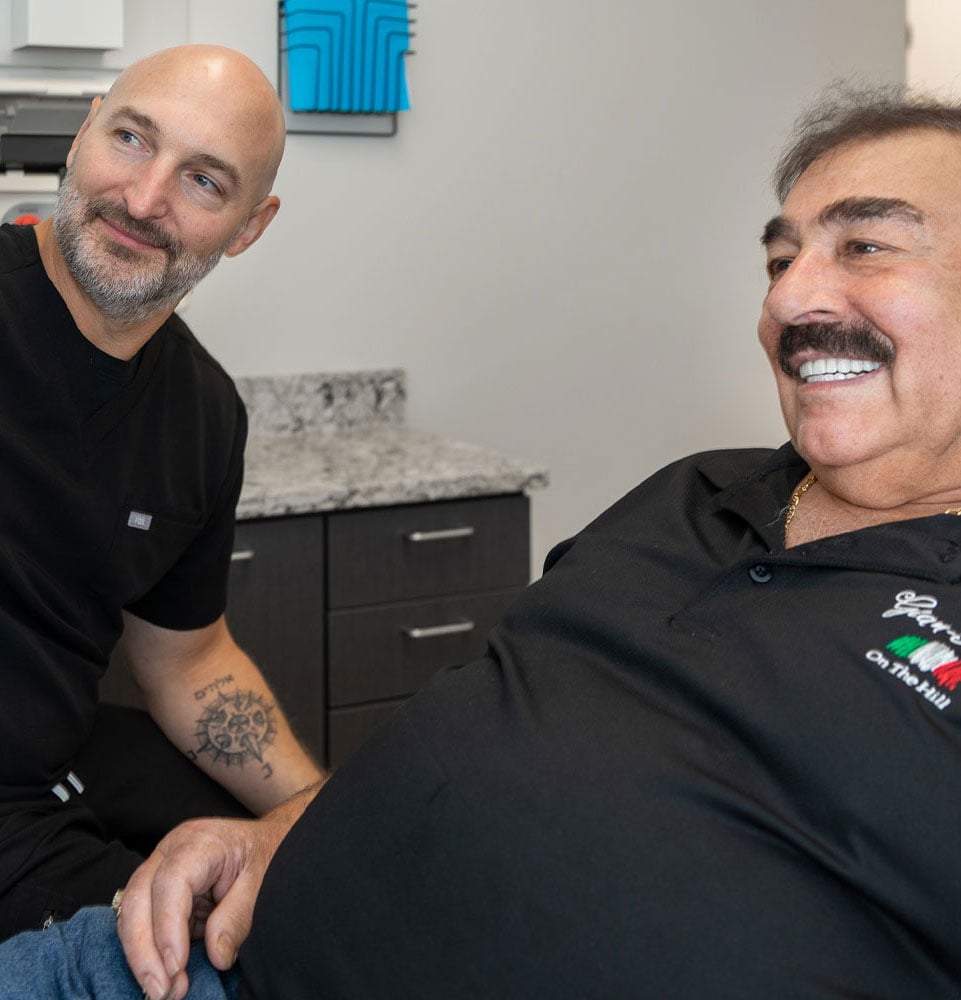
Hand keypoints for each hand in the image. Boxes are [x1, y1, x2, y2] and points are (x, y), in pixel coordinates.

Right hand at [118, 785, 319, 999]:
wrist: (267, 843)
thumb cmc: (267, 856)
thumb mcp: (263, 882)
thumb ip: (238, 916)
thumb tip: (216, 956)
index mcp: (199, 842)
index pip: (171, 882)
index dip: (168, 927)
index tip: (177, 966)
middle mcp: (171, 851)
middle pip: (138, 898)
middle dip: (144, 950)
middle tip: (161, 991)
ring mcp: (159, 868)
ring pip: (130, 912)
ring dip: (141, 956)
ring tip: (162, 991)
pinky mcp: (157, 890)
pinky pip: (140, 921)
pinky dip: (146, 951)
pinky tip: (161, 977)